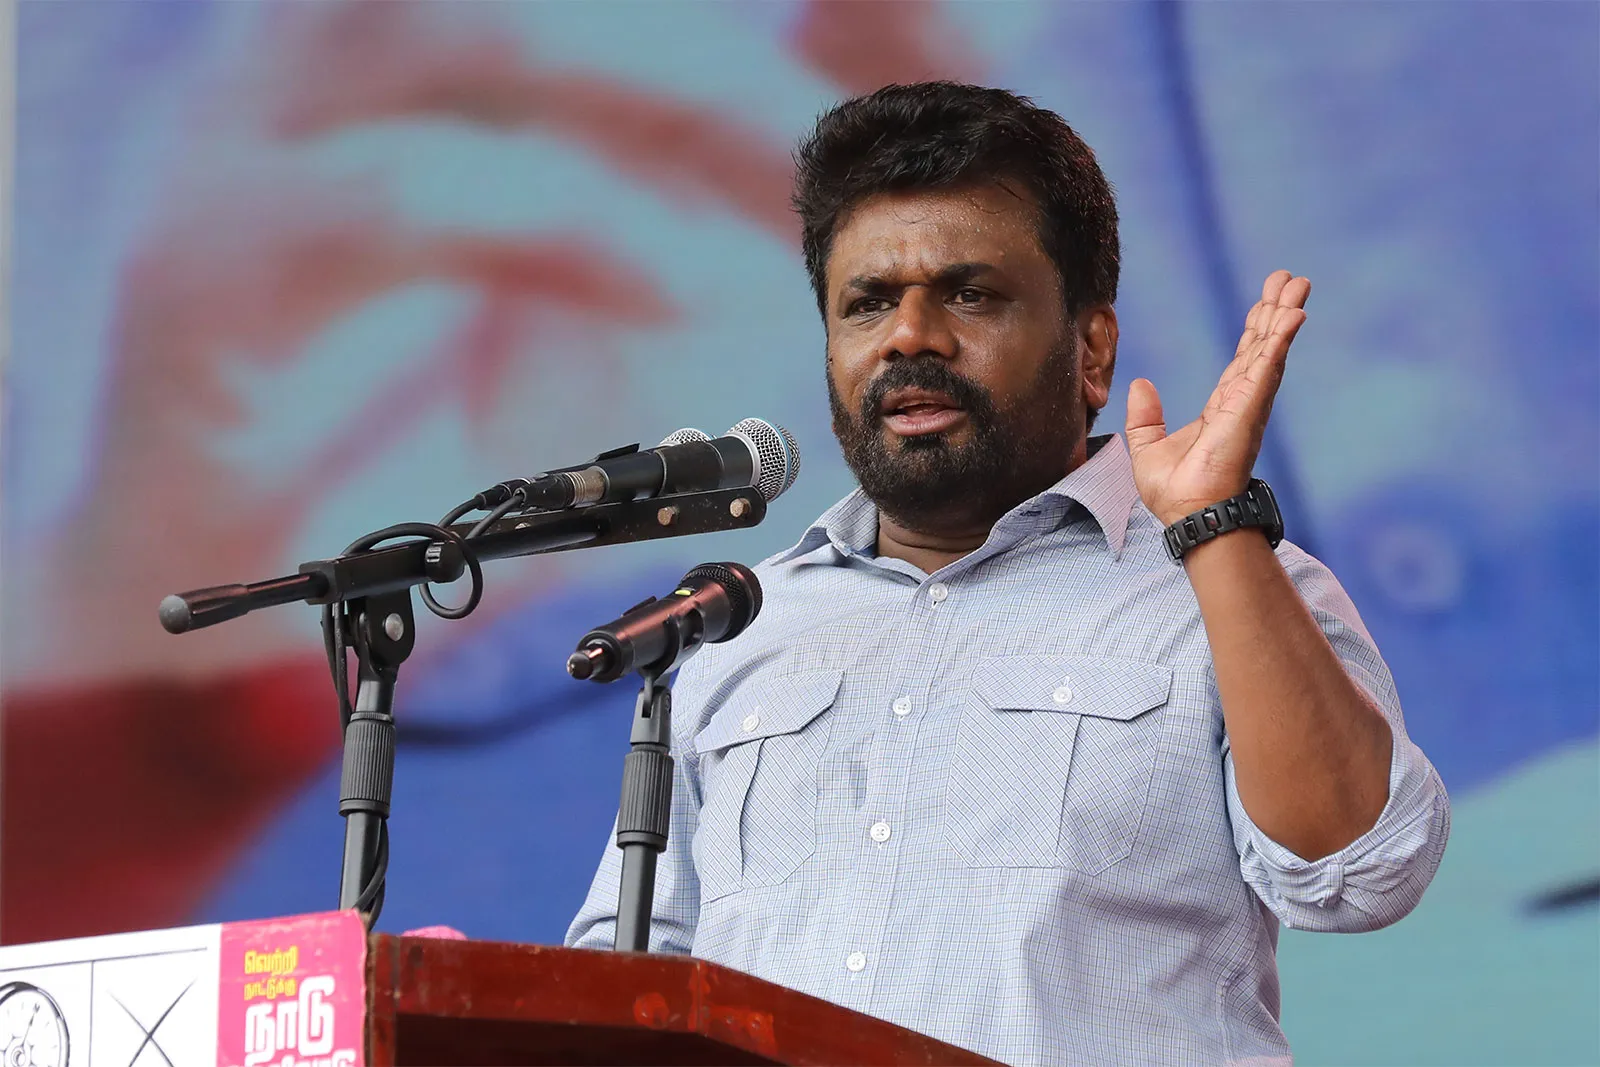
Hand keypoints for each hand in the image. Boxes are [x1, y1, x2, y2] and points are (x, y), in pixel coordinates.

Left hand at [1125, 271, 1309, 526]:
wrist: (1189, 515)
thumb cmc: (1175, 493)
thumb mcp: (1147, 448)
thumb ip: (1145, 417)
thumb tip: (1141, 384)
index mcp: (1222, 407)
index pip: (1242, 359)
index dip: (1254, 329)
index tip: (1265, 300)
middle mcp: (1241, 401)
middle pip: (1262, 345)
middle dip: (1276, 310)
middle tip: (1290, 278)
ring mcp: (1249, 403)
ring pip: (1270, 349)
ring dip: (1285, 315)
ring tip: (1299, 284)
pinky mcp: (1250, 408)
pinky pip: (1267, 366)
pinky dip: (1280, 339)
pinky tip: (1293, 315)